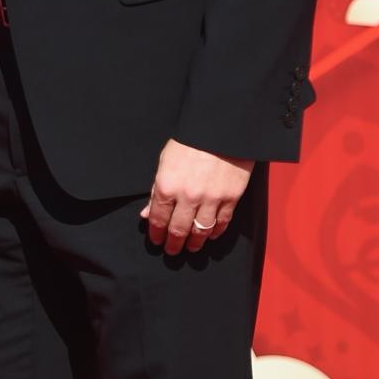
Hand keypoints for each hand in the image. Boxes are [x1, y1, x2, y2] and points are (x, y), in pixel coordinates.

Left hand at [141, 139, 253, 254]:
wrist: (221, 128)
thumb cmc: (190, 140)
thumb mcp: (165, 161)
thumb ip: (155, 190)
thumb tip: (147, 214)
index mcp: (167, 185)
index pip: (158, 219)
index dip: (156, 233)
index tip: (156, 240)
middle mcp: (188, 196)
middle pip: (179, 230)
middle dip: (173, 244)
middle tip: (172, 250)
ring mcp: (211, 199)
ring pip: (200, 232)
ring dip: (194, 243)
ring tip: (191, 247)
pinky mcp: (231, 198)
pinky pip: (221, 223)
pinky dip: (215, 233)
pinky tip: (210, 235)